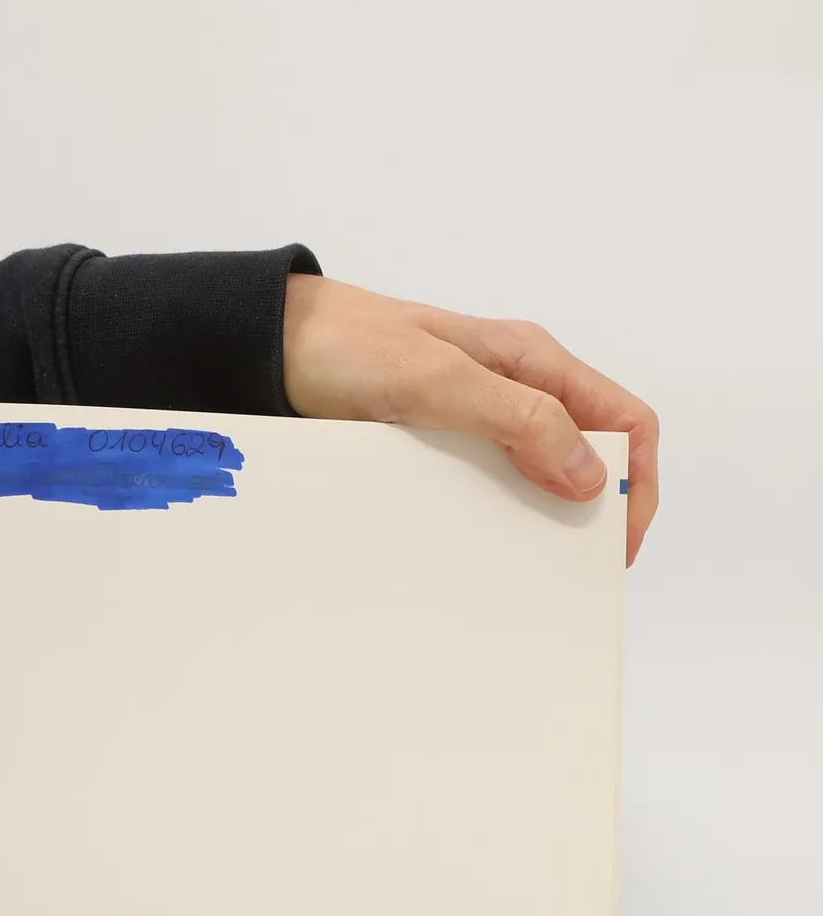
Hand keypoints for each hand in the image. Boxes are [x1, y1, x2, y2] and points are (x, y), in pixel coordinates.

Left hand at [282, 275, 659, 565]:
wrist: (280, 346)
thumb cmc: (355, 346)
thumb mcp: (440, 381)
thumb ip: (517, 418)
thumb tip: (587, 474)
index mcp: (533, 361)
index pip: (624, 421)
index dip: (634, 482)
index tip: (616, 542)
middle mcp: (515, 386)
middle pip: (587, 453)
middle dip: (592, 510)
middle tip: (574, 569)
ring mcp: (475, 415)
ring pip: (536, 473)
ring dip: (541, 518)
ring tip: (528, 568)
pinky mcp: (435, 441)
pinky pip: (483, 482)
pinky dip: (493, 515)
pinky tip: (476, 546)